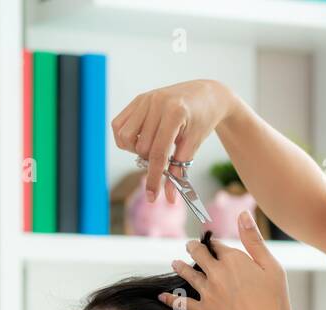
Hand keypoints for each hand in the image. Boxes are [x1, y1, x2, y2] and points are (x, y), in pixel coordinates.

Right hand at [111, 79, 236, 202]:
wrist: (206, 95)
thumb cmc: (202, 121)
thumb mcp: (194, 145)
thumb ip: (179, 171)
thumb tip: (168, 198)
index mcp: (174, 113)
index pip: (158, 153)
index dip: (154, 178)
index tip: (152, 197)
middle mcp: (156, 103)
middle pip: (141, 147)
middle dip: (150, 161)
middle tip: (164, 157)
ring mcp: (145, 99)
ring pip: (124, 137)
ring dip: (136, 149)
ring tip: (152, 146)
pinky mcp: (138, 99)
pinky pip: (119, 124)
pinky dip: (126, 138)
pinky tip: (141, 138)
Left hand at [159, 211, 295, 309]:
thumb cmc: (276, 305)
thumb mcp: (272, 268)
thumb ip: (254, 241)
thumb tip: (243, 214)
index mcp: (234, 260)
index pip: (218, 244)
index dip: (214, 242)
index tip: (211, 240)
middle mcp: (217, 273)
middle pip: (199, 254)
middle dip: (194, 248)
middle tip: (190, 245)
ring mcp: (207, 293)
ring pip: (188, 274)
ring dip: (180, 267)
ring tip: (175, 263)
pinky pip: (181, 302)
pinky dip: (170, 298)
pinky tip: (162, 296)